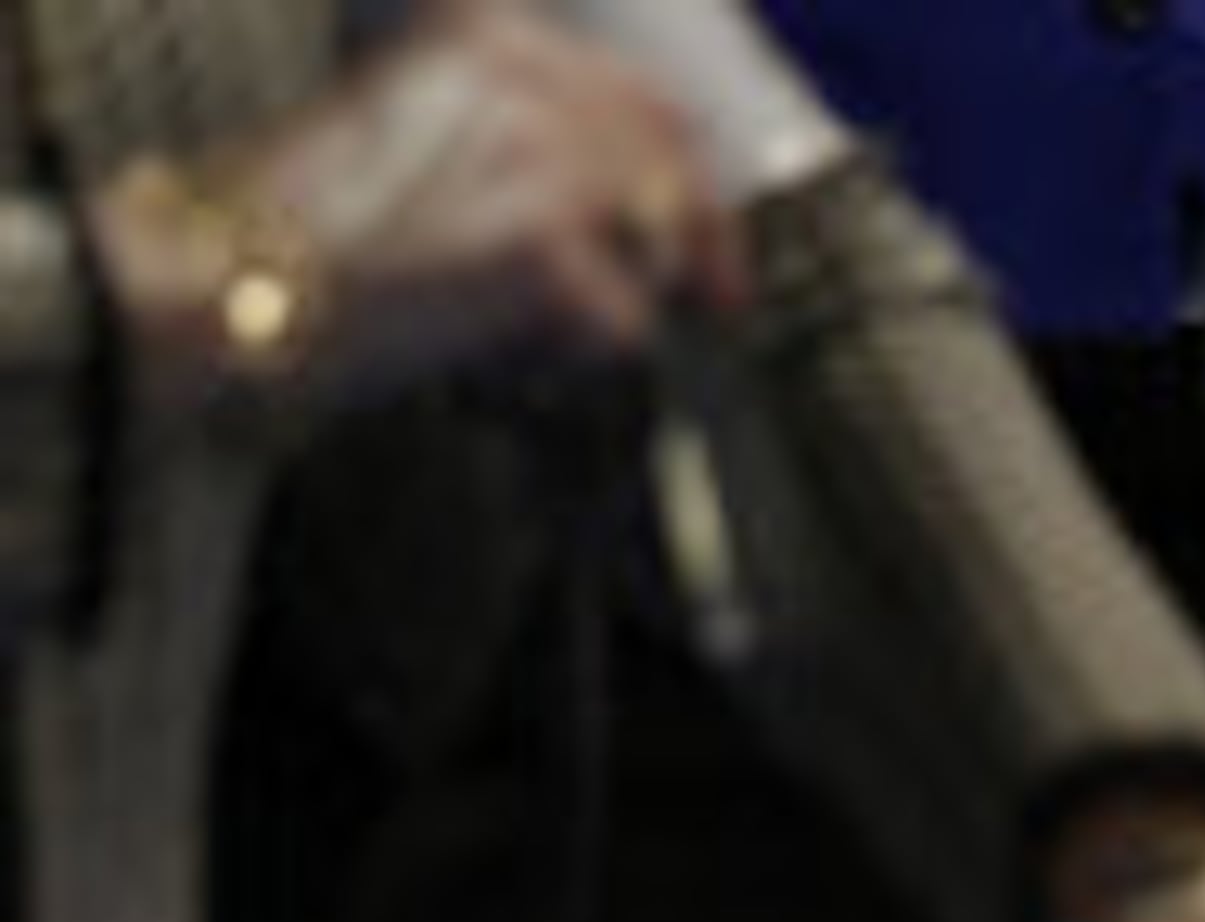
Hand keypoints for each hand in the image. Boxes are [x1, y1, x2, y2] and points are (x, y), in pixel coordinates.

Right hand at [91, 0, 741, 428]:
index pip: (640, 98)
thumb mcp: (423, 139)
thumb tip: (629, 207)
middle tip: (719, 305)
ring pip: (657, 242)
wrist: (242, 281)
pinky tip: (509, 354)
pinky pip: (624, 322)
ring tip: (539, 327)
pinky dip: (580, 357)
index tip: (716, 246)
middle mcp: (524, 75)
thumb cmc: (314, 235)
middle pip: (668, 169)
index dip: (690, 173)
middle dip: (698, 244)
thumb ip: (519, 142)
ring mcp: (540, 151)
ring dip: (623, 298)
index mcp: (490, 37)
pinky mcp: (546, 240)